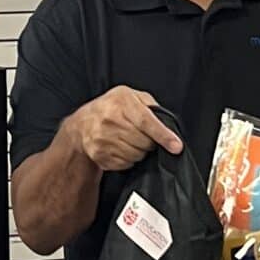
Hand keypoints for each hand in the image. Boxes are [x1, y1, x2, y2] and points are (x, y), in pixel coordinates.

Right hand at [68, 88, 183, 171]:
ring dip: (140, 151)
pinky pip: (125, 163)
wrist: (83, 123)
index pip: (147, 122)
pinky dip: (129, 158)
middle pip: (144, 142)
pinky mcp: (100, 155)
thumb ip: (150, 105)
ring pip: (136, 155)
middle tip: (144, 136)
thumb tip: (167, 123)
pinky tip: (121, 147)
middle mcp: (110, 120)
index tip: (176, 146)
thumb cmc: (111, 107)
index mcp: (121, 102)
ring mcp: (103, 139)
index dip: (164, 136)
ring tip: (130, 140)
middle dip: (150, 142)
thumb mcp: (130, 96)